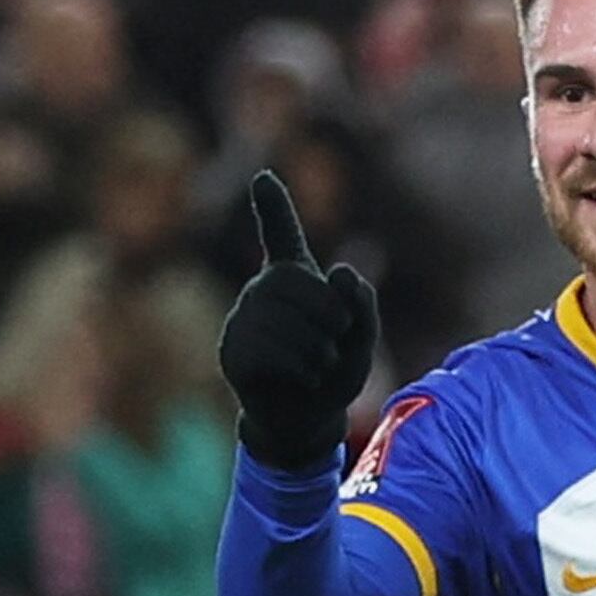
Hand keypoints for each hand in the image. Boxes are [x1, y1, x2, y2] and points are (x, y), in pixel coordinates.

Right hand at [218, 170, 377, 468]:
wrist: (306, 419)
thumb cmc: (334, 370)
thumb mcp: (362, 337)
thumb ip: (363, 303)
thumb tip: (340, 272)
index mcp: (294, 278)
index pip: (281, 233)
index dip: (272, 206)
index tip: (263, 176)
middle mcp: (263, 290)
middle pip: (299, 285)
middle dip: (331, 317)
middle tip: (334, 343)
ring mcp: (243, 319)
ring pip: (287, 322)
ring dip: (319, 350)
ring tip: (319, 365)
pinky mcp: (233, 351)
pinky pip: (272, 351)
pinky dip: (301, 369)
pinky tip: (300, 377)